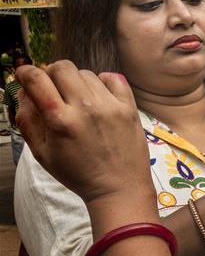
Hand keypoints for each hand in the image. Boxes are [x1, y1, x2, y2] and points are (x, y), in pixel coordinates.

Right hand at [15, 61, 151, 205]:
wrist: (119, 188)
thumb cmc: (78, 174)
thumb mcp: (42, 153)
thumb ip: (27, 120)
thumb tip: (24, 92)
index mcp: (60, 120)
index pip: (36, 78)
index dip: (25, 72)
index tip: (25, 76)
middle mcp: (85, 108)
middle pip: (62, 67)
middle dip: (51, 74)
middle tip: (53, 89)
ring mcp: (110, 106)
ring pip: (86, 73)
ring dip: (77, 81)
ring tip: (78, 101)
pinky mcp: (129, 108)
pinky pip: (114, 78)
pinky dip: (103, 82)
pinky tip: (99, 96)